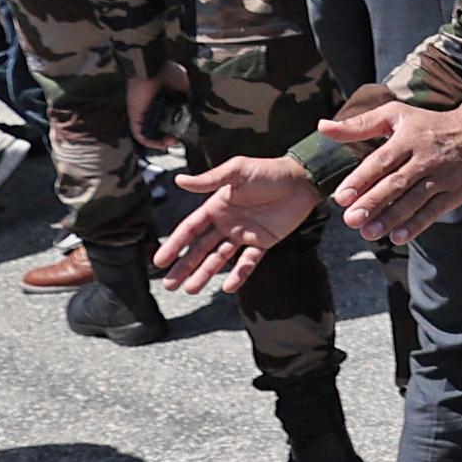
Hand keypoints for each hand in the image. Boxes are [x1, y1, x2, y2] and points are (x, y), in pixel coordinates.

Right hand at [159, 156, 325, 292]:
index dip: (174, 245)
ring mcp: (244, 234)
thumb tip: (179, 180)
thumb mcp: (237, 171)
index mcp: (216, 207)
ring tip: (190, 290)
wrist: (302, 179)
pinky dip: (239, 274)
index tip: (159, 262)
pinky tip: (227, 287)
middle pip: (200, 249)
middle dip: (184, 267)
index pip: (190, 230)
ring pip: (219, 258)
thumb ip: (210, 180)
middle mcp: (226, 223)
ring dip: (204, 274)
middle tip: (169, 285)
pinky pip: (249, 261)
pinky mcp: (264, 242)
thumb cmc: (268, 171)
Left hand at [328, 102, 461, 243]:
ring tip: (368, 233)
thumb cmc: (428, 125)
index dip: (361, 179)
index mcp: (409, 138)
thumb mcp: (396, 115)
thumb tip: (322, 127)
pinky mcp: (455, 193)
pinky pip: (434, 211)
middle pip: (397, 183)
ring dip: (391, 218)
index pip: (382, 161)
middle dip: (373, 203)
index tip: (341, 197)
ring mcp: (443, 177)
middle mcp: (427, 158)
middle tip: (350, 220)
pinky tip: (397, 236)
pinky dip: (416, 225)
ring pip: (414, 200)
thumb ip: (359, 124)